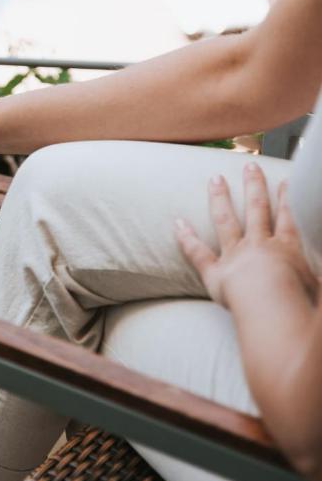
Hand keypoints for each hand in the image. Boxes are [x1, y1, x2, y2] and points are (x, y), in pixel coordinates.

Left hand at [175, 162, 317, 307]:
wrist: (275, 315)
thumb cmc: (303, 306)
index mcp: (288, 249)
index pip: (289, 218)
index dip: (288, 198)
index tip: (286, 181)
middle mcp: (260, 246)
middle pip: (257, 209)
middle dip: (254, 185)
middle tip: (249, 165)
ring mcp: (235, 257)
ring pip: (226, 220)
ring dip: (220, 197)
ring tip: (215, 179)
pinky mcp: (215, 274)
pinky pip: (198, 252)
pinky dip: (186, 237)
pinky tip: (177, 222)